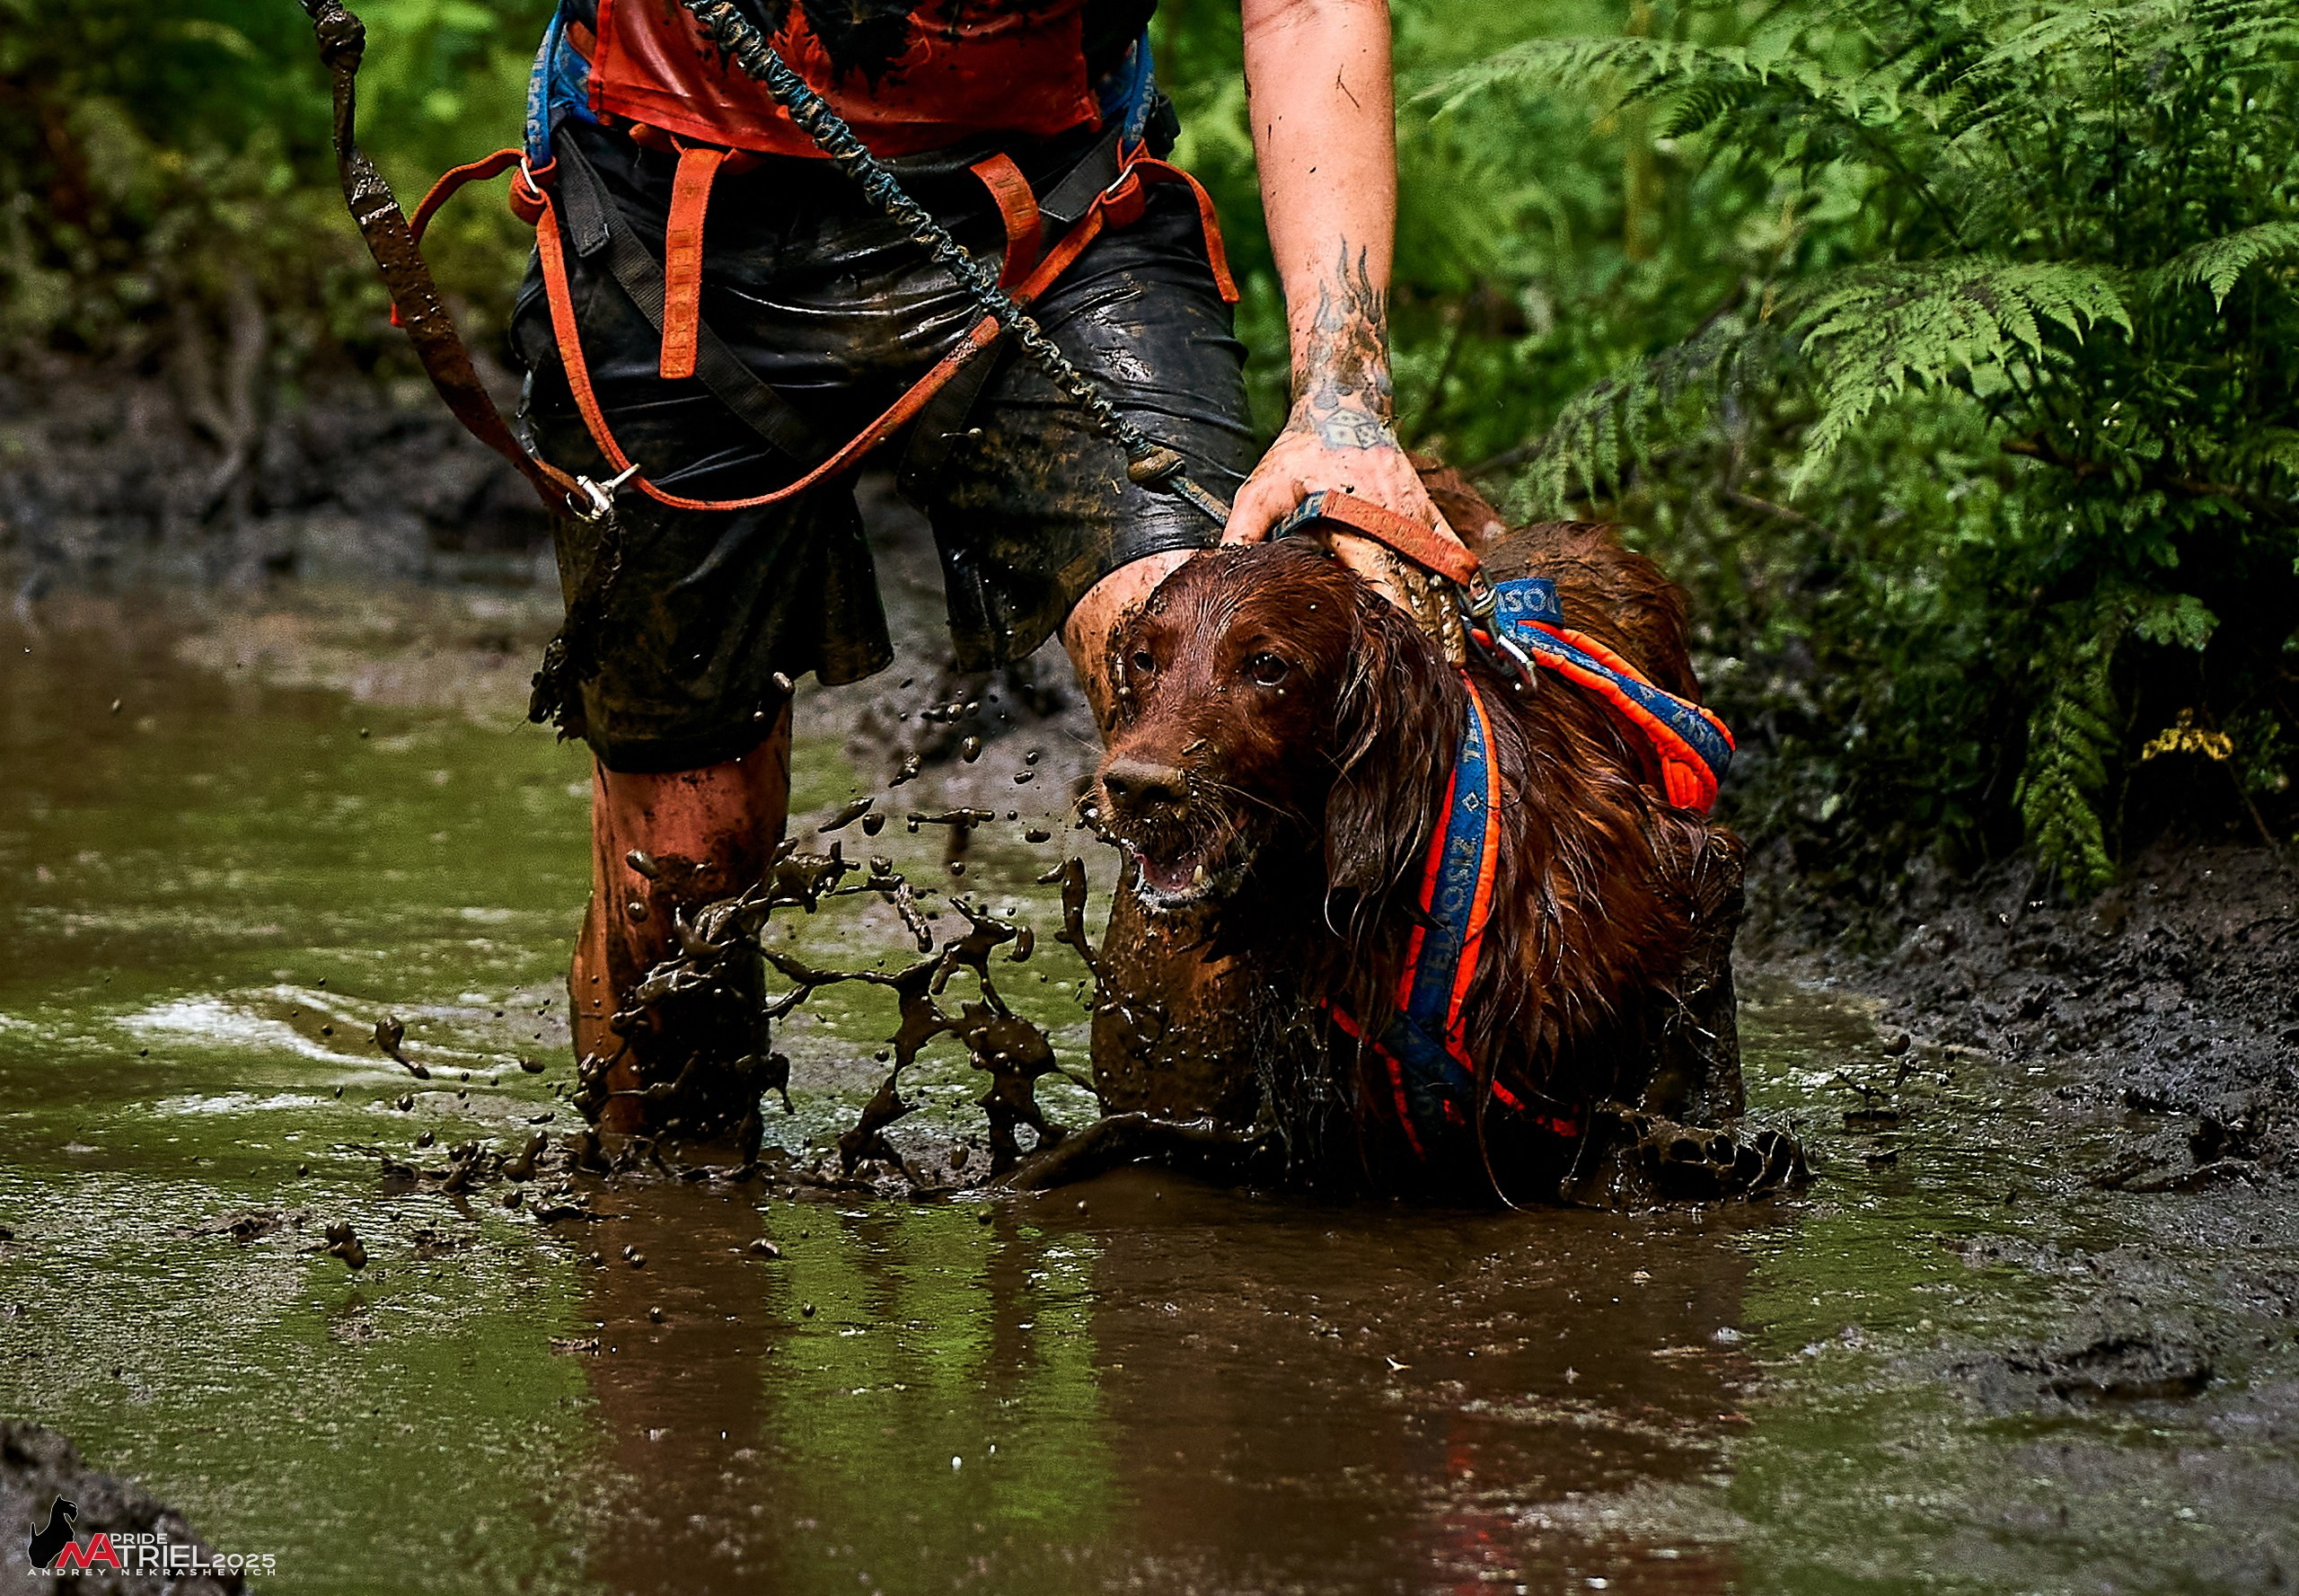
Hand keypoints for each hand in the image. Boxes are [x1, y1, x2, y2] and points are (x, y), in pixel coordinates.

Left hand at [1224, 405, 1468, 663]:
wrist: (1342, 404)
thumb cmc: (1297, 452)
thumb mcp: (1261, 487)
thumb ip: (1244, 531)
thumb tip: (1223, 571)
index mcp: (1351, 515)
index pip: (1378, 573)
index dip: (1393, 612)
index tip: (1402, 646)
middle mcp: (1390, 515)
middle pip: (1415, 580)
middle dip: (1428, 625)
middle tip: (1441, 667)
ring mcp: (1414, 511)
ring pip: (1437, 569)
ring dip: (1448, 610)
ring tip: (1457, 653)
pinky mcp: (1425, 506)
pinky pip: (1449, 546)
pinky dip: (1460, 578)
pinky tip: (1470, 609)